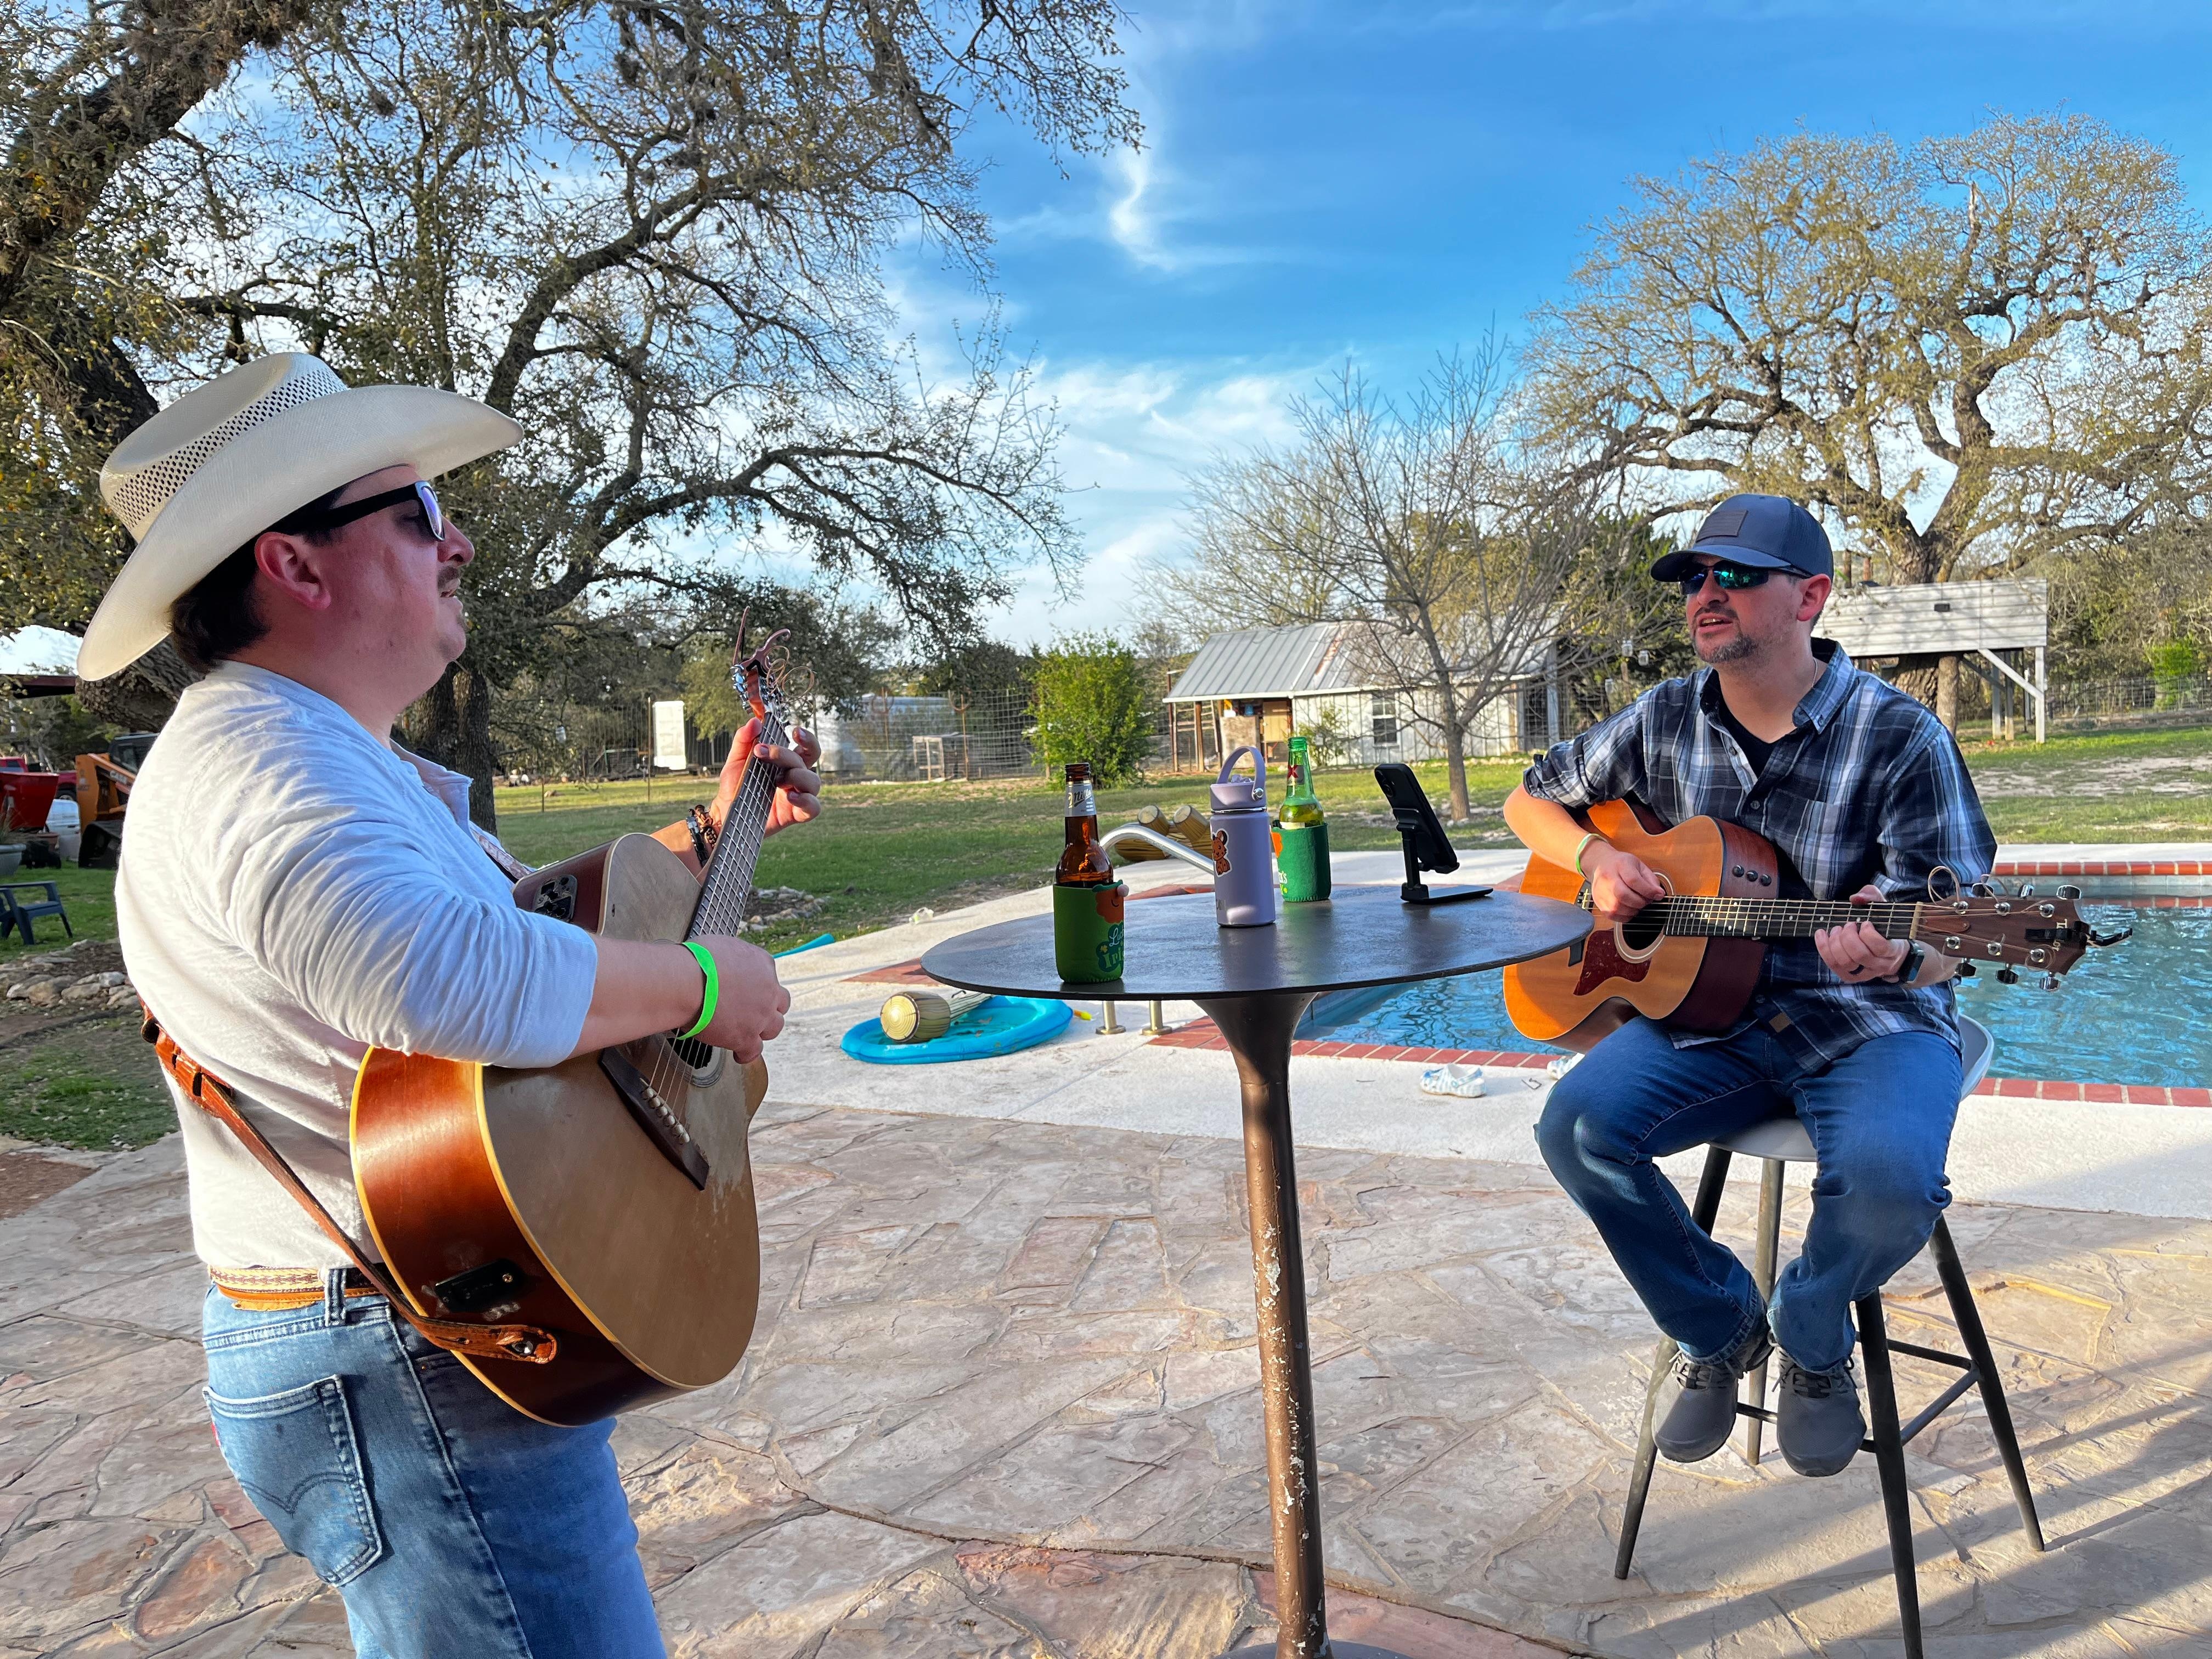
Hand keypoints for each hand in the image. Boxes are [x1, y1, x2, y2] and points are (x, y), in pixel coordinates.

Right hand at [691, 935, 790, 1063]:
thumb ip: (731, 957)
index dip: (758, 985)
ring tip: (749, 1031)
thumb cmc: (697, 960)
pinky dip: (746, 1053)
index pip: (769, 976)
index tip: (746, 989)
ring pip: (775, 1027)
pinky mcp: (746, 1037)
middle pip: (780, 1003)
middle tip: (755, 1010)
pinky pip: (753, 1051)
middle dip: (770, 1007)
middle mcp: (769, 990)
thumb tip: (722, 962)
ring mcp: (760, 1016)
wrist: (687, 982)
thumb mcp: (722, 945)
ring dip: (763, 1030)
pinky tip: (738, 1053)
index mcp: (763, 964)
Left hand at [714, 718, 822, 838]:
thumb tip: (754, 722)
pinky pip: (814, 807)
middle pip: (809, 759)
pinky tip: (790, 796)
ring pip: (814, 781)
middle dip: (790, 753)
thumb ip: (744, 740)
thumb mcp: (735, 760)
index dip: (806, 738)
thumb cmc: (735, 786)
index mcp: (785, 763)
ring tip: (777, 780)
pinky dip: (806, 800)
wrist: (726, 812)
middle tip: (766, 752)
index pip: (805, 747)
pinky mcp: (796, 814)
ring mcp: (797, 794)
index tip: (794, 731)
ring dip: (798, 775)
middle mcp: (795, 776)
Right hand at [1584, 844, 1666, 924]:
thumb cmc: (1622, 865)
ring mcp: (1600, 890)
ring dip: (1632, 910)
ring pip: (1616, 907)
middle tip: (1645, 901)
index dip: (1648, 891)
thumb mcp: (1639, 865)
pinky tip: (1629, 909)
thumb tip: (1658, 894)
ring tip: (1637, 905)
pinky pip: (1611, 915)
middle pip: (1623, 895)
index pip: (1633, 880)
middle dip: (1639, 902)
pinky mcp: (1598, 901)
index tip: (1658, 895)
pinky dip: (1624, 916)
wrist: (1601, 863)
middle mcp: (1607, 877)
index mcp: (1620, 864)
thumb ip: (1650, 879)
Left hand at [1815, 884, 1908, 983]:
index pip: (1880, 947)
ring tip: (1836, 930)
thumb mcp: (1882, 907)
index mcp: (1892, 950)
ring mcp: (1865, 973)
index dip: (1868, 934)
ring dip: (1835, 943)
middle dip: (1848, 936)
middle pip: (1860, 955)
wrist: (1889, 950)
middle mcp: (1880, 965)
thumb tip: (1855, 898)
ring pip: (1846, 963)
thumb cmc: (1883, 925)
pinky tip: (1821, 935)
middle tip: (1848, 925)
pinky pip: (1835, 966)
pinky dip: (1824, 950)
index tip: (1865, 923)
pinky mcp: (1851, 976)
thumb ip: (1872, 896)